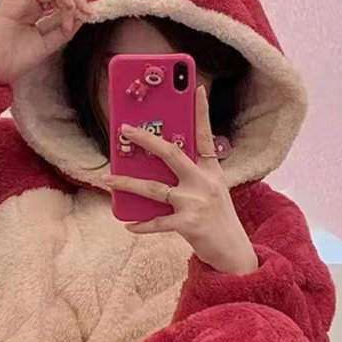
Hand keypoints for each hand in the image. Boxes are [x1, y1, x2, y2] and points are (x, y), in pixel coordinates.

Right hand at [0, 0, 92, 84]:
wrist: (1, 69)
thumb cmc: (21, 59)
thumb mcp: (51, 44)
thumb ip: (65, 29)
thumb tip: (82, 14)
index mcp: (39, 14)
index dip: (76, 1)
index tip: (89, 12)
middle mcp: (29, 5)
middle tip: (76, 9)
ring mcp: (18, 2)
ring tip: (64, 2)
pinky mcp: (6, 3)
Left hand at [103, 87, 257, 274]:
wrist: (234, 252)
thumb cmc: (218, 220)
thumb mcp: (211, 192)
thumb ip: (190, 178)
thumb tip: (153, 169)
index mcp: (211, 171)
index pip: (205, 136)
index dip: (201, 112)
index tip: (197, 88)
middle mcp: (204, 183)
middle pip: (172, 154)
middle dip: (146, 140)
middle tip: (125, 129)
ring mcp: (196, 203)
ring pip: (154, 189)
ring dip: (127, 183)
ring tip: (107, 178)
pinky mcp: (189, 224)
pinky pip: (158, 222)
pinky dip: (141, 224)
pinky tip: (128, 224)